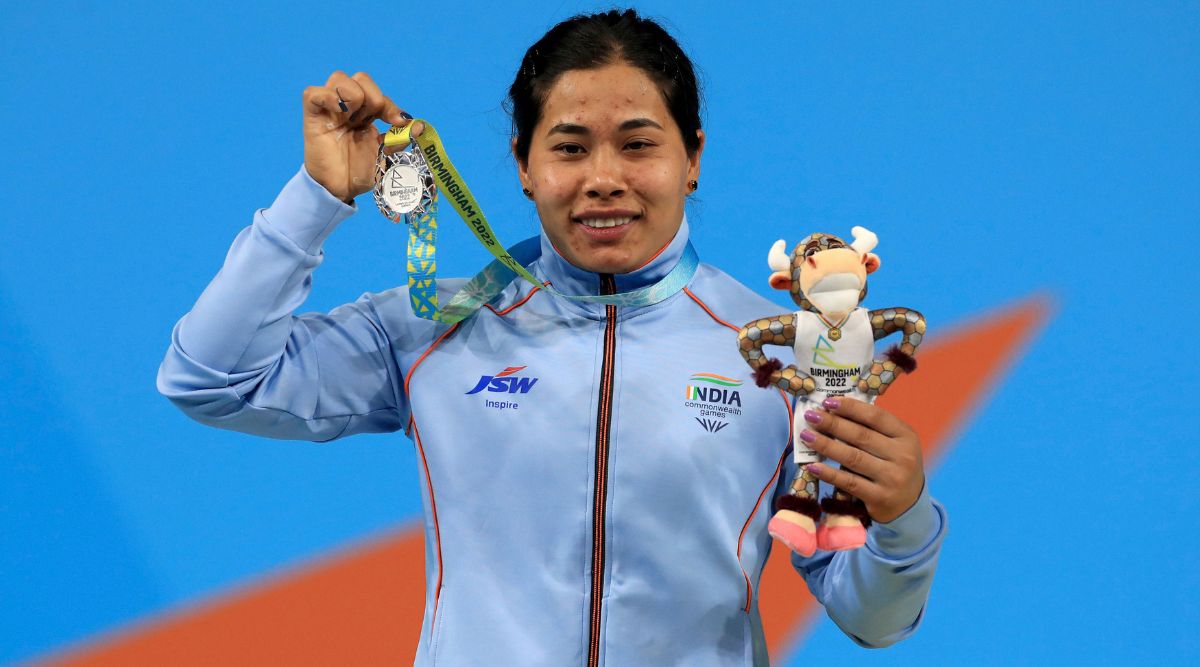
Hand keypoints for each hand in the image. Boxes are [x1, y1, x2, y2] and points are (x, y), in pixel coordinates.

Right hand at [302, 71, 413, 201]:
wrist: (340, 189)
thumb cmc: (360, 172)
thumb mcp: (385, 155)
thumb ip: (399, 139)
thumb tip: (419, 126)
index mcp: (365, 114)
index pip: (379, 94)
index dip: (390, 105)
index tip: (399, 122)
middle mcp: (347, 107)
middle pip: (360, 78)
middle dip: (373, 96)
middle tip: (371, 120)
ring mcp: (329, 110)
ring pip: (339, 78)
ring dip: (353, 95)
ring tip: (352, 119)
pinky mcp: (312, 116)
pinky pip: (313, 93)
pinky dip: (327, 96)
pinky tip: (339, 112)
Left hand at [800, 396, 924, 522]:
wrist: (910, 505)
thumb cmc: (895, 466)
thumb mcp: (894, 443)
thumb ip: (873, 427)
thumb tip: (835, 409)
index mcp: (906, 436)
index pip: (876, 417)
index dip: (850, 407)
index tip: (828, 401)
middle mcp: (903, 456)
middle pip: (861, 436)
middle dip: (832, 424)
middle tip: (811, 416)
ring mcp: (892, 478)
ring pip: (853, 458)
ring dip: (826, 445)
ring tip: (806, 436)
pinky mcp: (879, 498)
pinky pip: (849, 482)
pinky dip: (829, 473)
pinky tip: (812, 466)